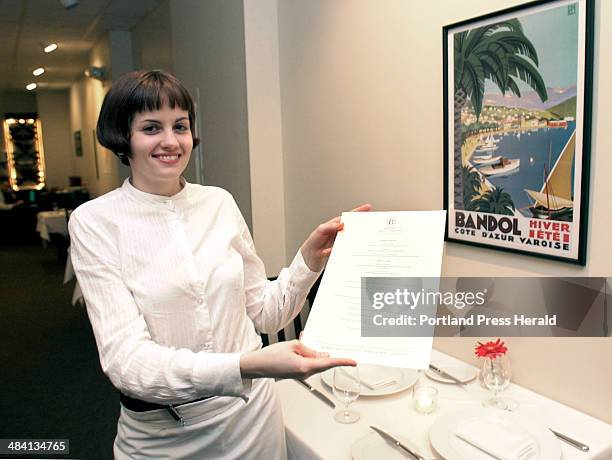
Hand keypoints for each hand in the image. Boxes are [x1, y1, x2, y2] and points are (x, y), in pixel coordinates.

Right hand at [240, 340, 355, 379]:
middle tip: (334, 346)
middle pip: (323, 364)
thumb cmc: (270, 356)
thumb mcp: (293, 345)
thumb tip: (321, 354)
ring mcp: (301, 375)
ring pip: (316, 363)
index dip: (342, 362)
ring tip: (306, 342)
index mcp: (305, 366)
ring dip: (316, 354)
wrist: (257, 366)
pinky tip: (302, 348)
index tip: (353, 361)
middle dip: (328, 355)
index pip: (328, 363)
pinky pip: (308, 365)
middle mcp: (305, 374)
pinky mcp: (297, 374)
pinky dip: (309, 356)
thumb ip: (309, 349)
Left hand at [300, 203, 371, 271]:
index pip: (349, 216)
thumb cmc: (315, 239)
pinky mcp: (341, 250)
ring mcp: (342, 240)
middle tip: (372, 225)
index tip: (368, 207)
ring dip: (358, 238)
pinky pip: (347, 250)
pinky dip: (348, 250)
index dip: (359, 211)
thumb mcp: (320, 230)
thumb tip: (341, 224)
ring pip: (353, 238)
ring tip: (363, 238)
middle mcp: (341, 231)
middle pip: (354, 227)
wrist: (311, 254)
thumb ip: (330, 226)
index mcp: (337, 224)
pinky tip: (347, 250)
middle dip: (363, 225)